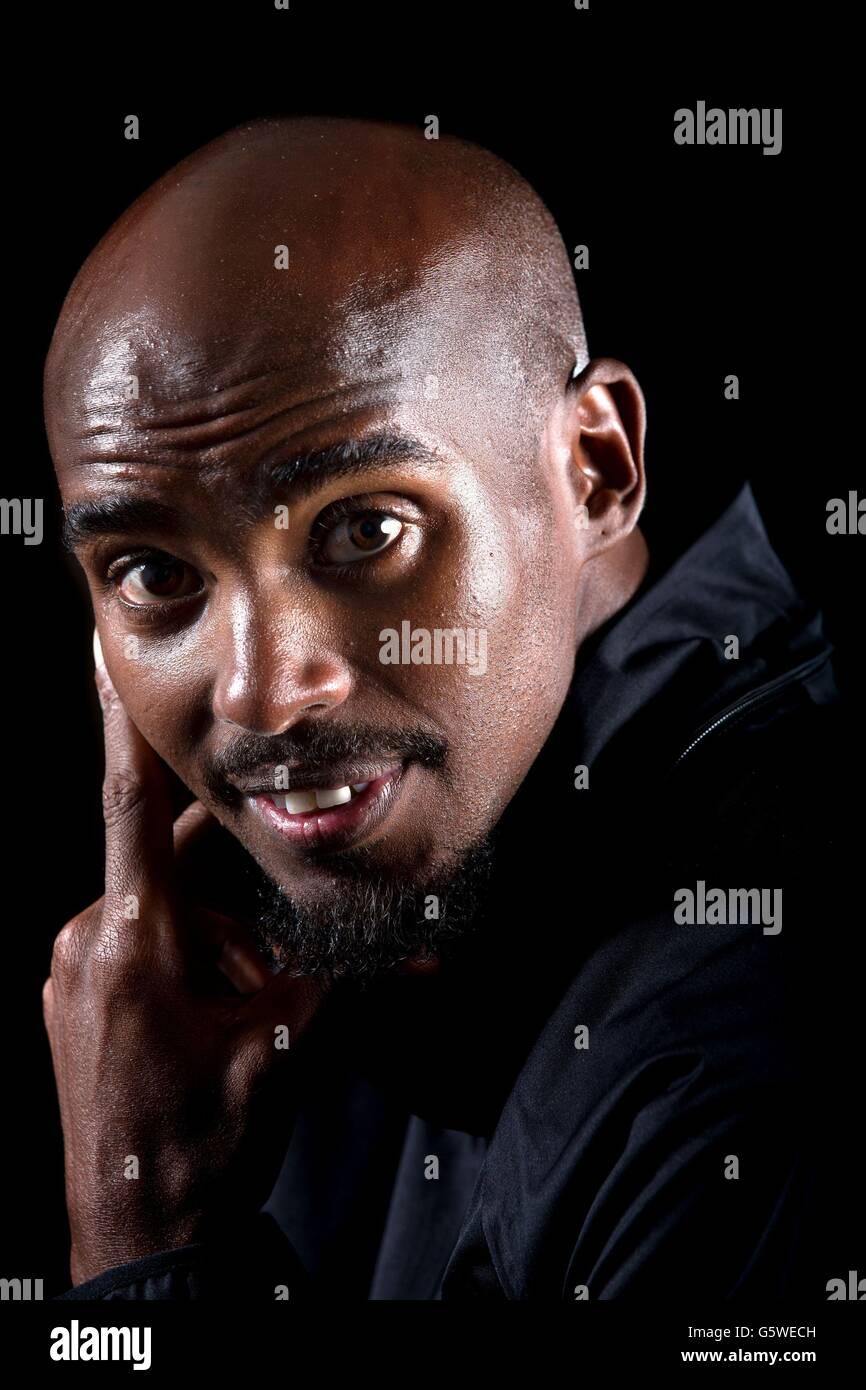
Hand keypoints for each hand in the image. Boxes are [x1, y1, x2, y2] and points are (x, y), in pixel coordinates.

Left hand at [42, 631, 329, 1284]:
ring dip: (214, 927)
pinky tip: (222, 995)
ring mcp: (72, 971)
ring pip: (160, 906)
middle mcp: (89, 942)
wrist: (133, 1237)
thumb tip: (412, 946)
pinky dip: (185, 948)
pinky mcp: (74, 996)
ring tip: (254, 994)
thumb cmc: (198, 1143)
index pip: (128, 810)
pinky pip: (136, 940)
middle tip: (279, 928)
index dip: (122, 731)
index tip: (100, 661)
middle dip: (234, 882)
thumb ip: (325, 975)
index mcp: (133, 942)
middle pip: (173, 868)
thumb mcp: (275, 1048)